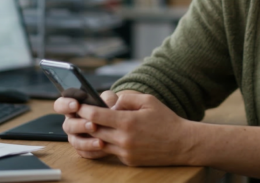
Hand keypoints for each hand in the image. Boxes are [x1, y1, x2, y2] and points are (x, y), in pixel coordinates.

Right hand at [54, 90, 118, 159]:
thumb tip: (109, 103)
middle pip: (68, 125)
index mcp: (72, 108)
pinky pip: (84, 152)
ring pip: (76, 142)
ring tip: (100, 141)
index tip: (76, 104)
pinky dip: (93, 151)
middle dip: (80, 125)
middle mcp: (71, 123)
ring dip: (87, 142)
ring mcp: (75, 137)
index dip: (65, 104)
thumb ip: (108, 98)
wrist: (117, 125)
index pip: (60, 105)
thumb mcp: (110, 99)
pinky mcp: (83, 149)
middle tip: (93, 124)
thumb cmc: (109, 108)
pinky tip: (103, 147)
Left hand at [76, 93, 195, 166]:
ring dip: (93, 134)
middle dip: (84, 122)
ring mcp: (126, 152)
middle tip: (77, 114)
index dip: (85, 109)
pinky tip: (105, 136)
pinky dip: (106, 143)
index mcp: (127, 122)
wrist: (182, 144)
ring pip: (100, 143)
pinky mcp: (129, 160)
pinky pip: (111, 151)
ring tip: (88, 125)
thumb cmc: (166, 119)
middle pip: (94, 130)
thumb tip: (110, 102)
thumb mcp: (148, 101)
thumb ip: (127, 98)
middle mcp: (124, 139)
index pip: (97, 115)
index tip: (79, 105)